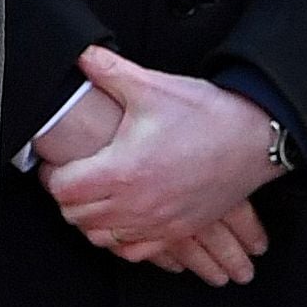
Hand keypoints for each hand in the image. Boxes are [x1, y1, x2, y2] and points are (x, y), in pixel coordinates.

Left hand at [39, 47, 279, 279]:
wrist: (254, 138)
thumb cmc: (206, 114)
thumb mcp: (153, 87)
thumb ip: (109, 71)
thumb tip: (81, 54)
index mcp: (122, 170)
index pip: (63, 189)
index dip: (51, 175)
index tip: (55, 163)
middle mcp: (136, 203)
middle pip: (75, 216)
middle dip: (66, 196)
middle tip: (71, 176)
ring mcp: (156, 222)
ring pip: (100, 237)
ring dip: (89, 219)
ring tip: (92, 196)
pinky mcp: (175, 230)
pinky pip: (133, 252)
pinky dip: (119, 240)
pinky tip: (119, 220)